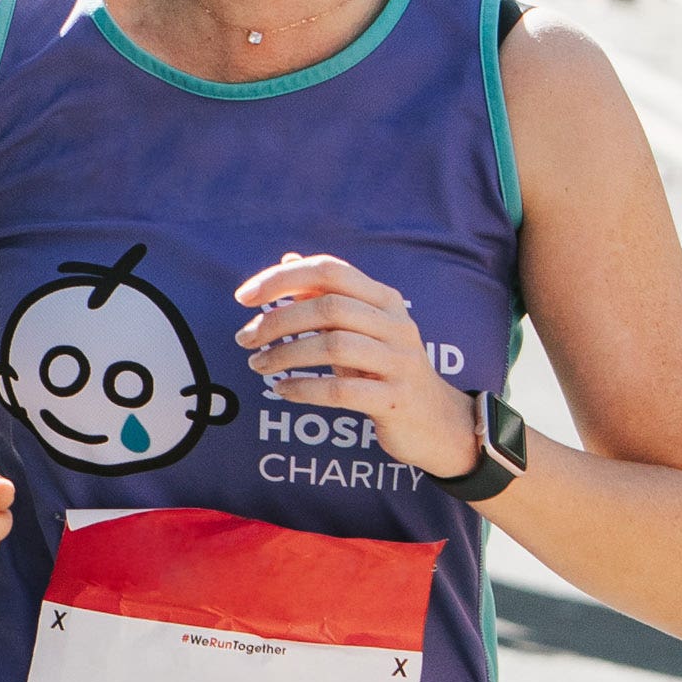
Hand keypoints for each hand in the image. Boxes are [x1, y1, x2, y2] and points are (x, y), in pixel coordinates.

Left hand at [234, 254, 477, 473]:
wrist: (437, 422)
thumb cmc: (388, 369)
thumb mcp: (362, 328)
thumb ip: (328, 296)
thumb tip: (288, 260)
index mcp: (385, 299)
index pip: (330, 271)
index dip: (283, 278)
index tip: (244, 296)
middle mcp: (396, 324)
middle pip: (328, 307)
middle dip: (277, 320)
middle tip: (245, 338)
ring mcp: (399, 362)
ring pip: (333, 346)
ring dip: (285, 355)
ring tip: (258, 365)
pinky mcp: (394, 400)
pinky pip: (341, 390)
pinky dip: (305, 388)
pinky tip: (282, 390)